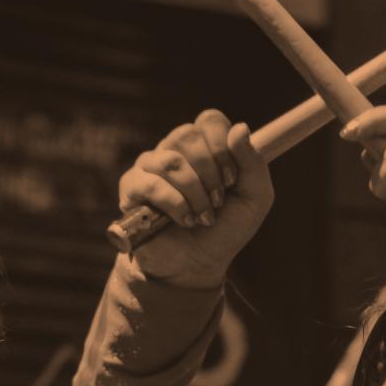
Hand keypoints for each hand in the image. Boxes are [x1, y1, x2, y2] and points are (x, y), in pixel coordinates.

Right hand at [119, 111, 272, 289]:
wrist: (197, 265)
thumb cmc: (225, 230)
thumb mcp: (255, 199)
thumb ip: (254, 164)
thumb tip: (239, 128)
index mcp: (204, 146)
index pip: (209, 120)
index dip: (222, 146)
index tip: (232, 179)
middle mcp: (175, 150)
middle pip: (187, 136)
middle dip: (210, 174)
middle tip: (218, 201)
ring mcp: (150, 166)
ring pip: (170, 161)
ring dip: (194, 193)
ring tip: (203, 217)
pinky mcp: (131, 188)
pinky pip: (150, 183)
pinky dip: (174, 204)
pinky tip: (184, 220)